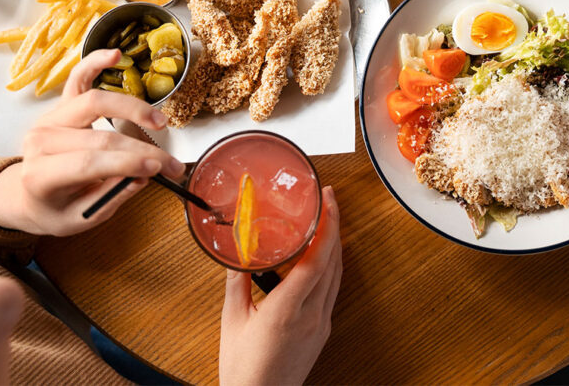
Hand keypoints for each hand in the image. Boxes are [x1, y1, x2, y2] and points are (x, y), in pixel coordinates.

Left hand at [0, 49, 184, 235]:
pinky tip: (116, 56)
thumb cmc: (54, 208)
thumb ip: (110, 196)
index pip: (87, 163)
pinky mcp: (61, 105)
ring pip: (95, 102)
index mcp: (39, 174)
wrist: (26, 195)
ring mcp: (50, 118)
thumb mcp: (79, 218)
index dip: (127, 163)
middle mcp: (41, 141)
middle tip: (170, 163)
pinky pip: (79, 77)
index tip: (158, 169)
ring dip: (132, 109)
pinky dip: (96, 62)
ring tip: (158, 123)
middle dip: (142, 150)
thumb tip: (143, 176)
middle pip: (99, 137)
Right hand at [219, 187, 341, 385]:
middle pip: (333, 261)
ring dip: (334, 244)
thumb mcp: (232, 321)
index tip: (327, 200)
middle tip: (328, 199)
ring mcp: (321, 324)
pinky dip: (330, 265)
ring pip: (336, 275)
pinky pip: (332, 289)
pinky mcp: (322, 330)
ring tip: (326, 219)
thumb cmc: (244, 370)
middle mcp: (311, 315)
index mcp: (288, 310)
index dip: (327, 226)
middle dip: (334, 225)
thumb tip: (237, 251)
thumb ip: (237, 282)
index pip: (317, 259)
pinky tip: (321, 255)